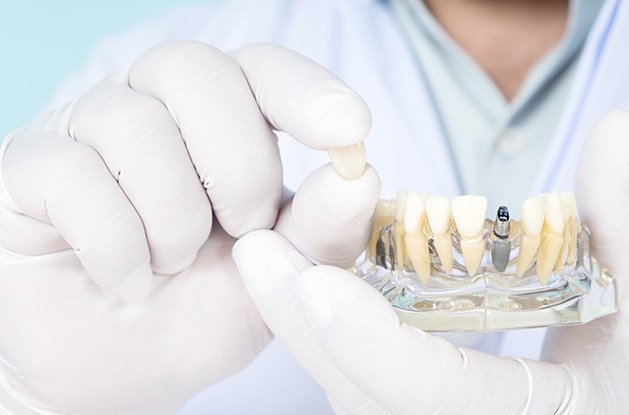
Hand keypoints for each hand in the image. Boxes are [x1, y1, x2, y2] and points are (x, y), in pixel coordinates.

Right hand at [0, 41, 373, 413]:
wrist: (122, 368)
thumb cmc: (202, 310)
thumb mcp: (278, 275)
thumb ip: (320, 228)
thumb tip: (360, 174)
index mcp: (218, 120)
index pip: (261, 67)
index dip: (305, 90)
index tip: (348, 129)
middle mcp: (149, 106)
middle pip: (195, 72)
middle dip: (237, 166)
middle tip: (242, 231)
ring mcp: (83, 130)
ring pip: (134, 125)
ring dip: (173, 220)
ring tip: (172, 266)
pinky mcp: (27, 169)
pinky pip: (72, 173)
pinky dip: (116, 245)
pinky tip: (125, 279)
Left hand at [234, 111, 628, 413]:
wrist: (603, 396)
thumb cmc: (621, 366)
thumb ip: (619, 228)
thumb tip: (613, 132)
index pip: (442, 401)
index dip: (380, 352)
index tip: (321, 286)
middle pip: (366, 397)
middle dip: (306, 328)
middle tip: (257, 254)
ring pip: (352, 388)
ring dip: (302, 324)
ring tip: (263, 256)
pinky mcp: (409, 403)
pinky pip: (358, 378)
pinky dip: (324, 332)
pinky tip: (304, 279)